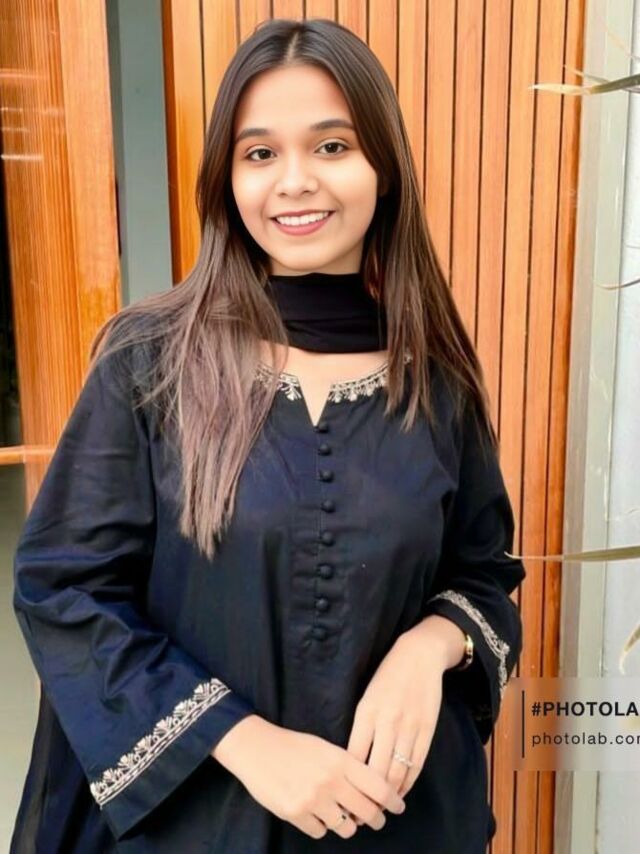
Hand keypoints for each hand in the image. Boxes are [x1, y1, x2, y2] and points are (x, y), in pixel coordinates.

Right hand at [212, 715, 405, 839]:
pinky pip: (321, 832)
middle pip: (367, 811)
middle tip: (376, 819)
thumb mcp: (326, 748)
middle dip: (375, 819)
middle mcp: (331, 781)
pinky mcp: (296, 813)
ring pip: (346, 827)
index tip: (398, 806)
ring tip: (341, 815)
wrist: (257, 748)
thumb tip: (369, 792)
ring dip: (347, 824)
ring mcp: (313, 799)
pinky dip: (321, 826)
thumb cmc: (294, 746)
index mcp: (341, 760)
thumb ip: (347, 767)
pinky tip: (316, 813)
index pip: (378, 786)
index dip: (392, 800)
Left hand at [346, 625, 451, 804]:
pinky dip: (407, 783)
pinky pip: (416, 765)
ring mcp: (409, 727)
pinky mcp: (427, 730)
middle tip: (360, 811)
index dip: (348, 781)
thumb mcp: (367, 696)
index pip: (354, 756)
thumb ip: (362, 725)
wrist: (420, 656)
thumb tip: (352, 760)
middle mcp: (387, 721)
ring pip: (397, 772)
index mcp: (367, 711)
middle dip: (367, 795)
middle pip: (375, 770)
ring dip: (387, 794)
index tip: (343, 795)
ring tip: (379, 806)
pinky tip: (399, 791)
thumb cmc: (388, 675)